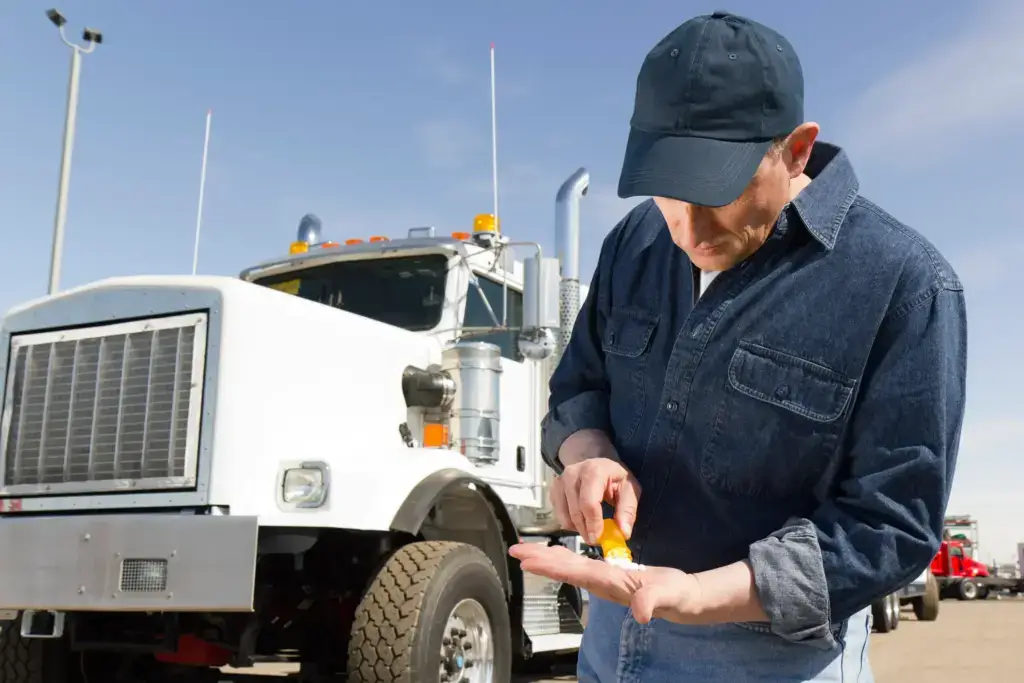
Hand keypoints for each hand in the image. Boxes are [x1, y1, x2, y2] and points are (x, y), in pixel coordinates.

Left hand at [509, 543, 703, 624]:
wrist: (683, 598)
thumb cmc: (675, 595)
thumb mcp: (667, 596)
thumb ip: (653, 602)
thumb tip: (641, 614)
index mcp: (609, 583)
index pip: (574, 573)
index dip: (551, 567)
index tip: (528, 562)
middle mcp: (600, 582)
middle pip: (564, 569)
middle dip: (539, 560)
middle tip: (515, 550)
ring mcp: (603, 579)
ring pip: (569, 566)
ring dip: (547, 558)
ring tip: (527, 550)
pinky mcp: (608, 574)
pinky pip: (579, 564)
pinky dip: (564, 557)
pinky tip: (555, 553)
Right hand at [552, 456, 640, 544]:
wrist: (598, 464)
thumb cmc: (615, 477)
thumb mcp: (630, 489)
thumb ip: (627, 510)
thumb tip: (623, 533)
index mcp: (593, 471)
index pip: (589, 502)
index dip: (593, 524)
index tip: (598, 539)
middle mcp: (572, 474)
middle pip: (576, 512)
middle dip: (587, 530)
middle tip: (597, 540)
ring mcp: (560, 482)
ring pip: (565, 517)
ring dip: (579, 529)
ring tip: (592, 528)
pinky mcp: (554, 490)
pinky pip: (559, 515)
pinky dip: (570, 523)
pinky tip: (582, 519)